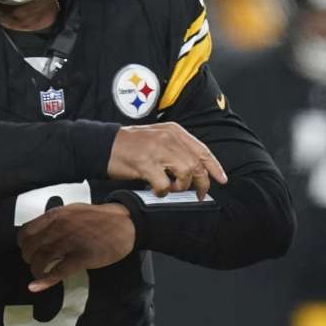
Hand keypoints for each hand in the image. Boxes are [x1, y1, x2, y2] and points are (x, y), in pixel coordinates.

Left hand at [19, 203, 134, 291]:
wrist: (126, 223)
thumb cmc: (100, 218)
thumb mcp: (74, 211)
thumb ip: (57, 221)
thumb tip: (40, 234)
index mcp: (57, 215)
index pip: (26, 232)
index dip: (23, 244)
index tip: (28, 250)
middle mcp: (60, 227)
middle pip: (31, 247)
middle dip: (29, 259)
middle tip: (35, 263)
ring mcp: (71, 242)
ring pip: (41, 259)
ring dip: (36, 270)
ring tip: (40, 274)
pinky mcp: (82, 257)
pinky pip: (58, 271)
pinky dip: (45, 281)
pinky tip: (36, 287)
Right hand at [107, 123, 226, 200]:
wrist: (103, 144)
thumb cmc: (131, 144)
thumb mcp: (158, 137)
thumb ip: (177, 148)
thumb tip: (196, 169)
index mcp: (174, 131)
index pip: (202, 150)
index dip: (214, 167)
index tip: (222, 179)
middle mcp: (168, 138)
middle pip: (196, 165)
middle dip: (201, 183)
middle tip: (199, 194)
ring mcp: (157, 150)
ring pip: (185, 174)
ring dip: (180, 186)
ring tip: (171, 187)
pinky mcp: (145, 163)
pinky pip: (164, 184)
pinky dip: (162, 191)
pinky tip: (156, 189)